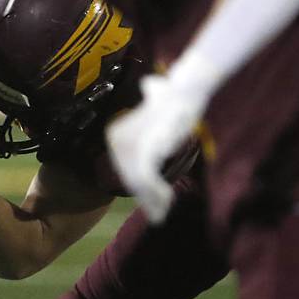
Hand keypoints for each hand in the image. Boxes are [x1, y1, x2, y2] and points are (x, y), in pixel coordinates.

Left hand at [105, 73, 202, 223]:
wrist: (183, 94)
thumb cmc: (173, 97)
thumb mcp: (156, 100)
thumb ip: (150, 97)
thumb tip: (149, 84)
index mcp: (115, 135)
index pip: (126, 169)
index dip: (138, 187)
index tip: (152, 200)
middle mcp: (117, 143)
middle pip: (130, 179)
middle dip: (144, 199)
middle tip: (157, 214)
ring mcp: (128, 150)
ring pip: (138, 184)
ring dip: (150, 201)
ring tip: (160, 214)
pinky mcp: (143, 155)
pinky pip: (147, 182)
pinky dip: (155, 194)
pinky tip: (165, 202)